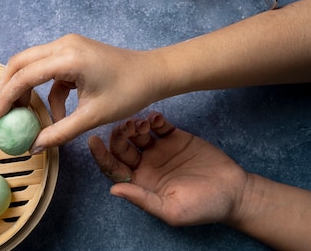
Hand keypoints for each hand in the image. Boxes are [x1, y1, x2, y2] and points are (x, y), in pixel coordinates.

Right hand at [0, 34, 163, 152]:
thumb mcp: (92, 117)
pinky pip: (48, 69)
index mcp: (67, 58)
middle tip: (4, 113)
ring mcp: (67, 45)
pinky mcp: (72, 50)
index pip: (24, 76)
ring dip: (26, 88)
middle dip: (9, 88)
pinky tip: (56, 113)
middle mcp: (63, 45)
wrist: (154, 74)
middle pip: (20, 62)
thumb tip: (34, 146)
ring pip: (32, 64)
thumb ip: (60, 132)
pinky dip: (47, 90)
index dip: (7, 98)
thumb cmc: (128, 93)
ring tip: (26, 115)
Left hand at [88, 112, 248, 226]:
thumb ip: (142, 199)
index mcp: (140, 182)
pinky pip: (159, 125)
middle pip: (122, 147)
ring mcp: (160, 149)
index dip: (101, 155)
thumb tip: (114, 191)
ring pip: (137, 133)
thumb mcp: (171, 210)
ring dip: (134, 125)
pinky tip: (155, 118)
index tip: (93, 141)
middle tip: (125, 127)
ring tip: (141, 123)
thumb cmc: (203, 207)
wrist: (235, 192)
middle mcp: (146, 164)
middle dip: (118, 136)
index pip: (113, 167)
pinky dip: (154, 118)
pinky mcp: (175, 137)